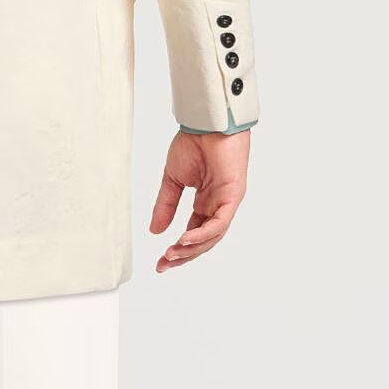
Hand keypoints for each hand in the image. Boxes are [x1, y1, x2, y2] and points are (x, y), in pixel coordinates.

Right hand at [150, 129, 249, 272]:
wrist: (206, 123)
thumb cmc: (194, 143)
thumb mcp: (173, 180)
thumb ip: (165, 205)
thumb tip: (155, 231)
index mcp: (205, 203)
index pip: (193, 234)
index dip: (178, 250)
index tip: (160, 263)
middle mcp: (217, 206)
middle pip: (203, 241)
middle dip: (183, 256)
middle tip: (164, 265)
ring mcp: (227, 202)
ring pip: (212, 236)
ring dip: (191, 248)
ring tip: (171, 254)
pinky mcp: (233, 196)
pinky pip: (219, 223)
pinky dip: (202, 234)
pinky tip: (185, 240)